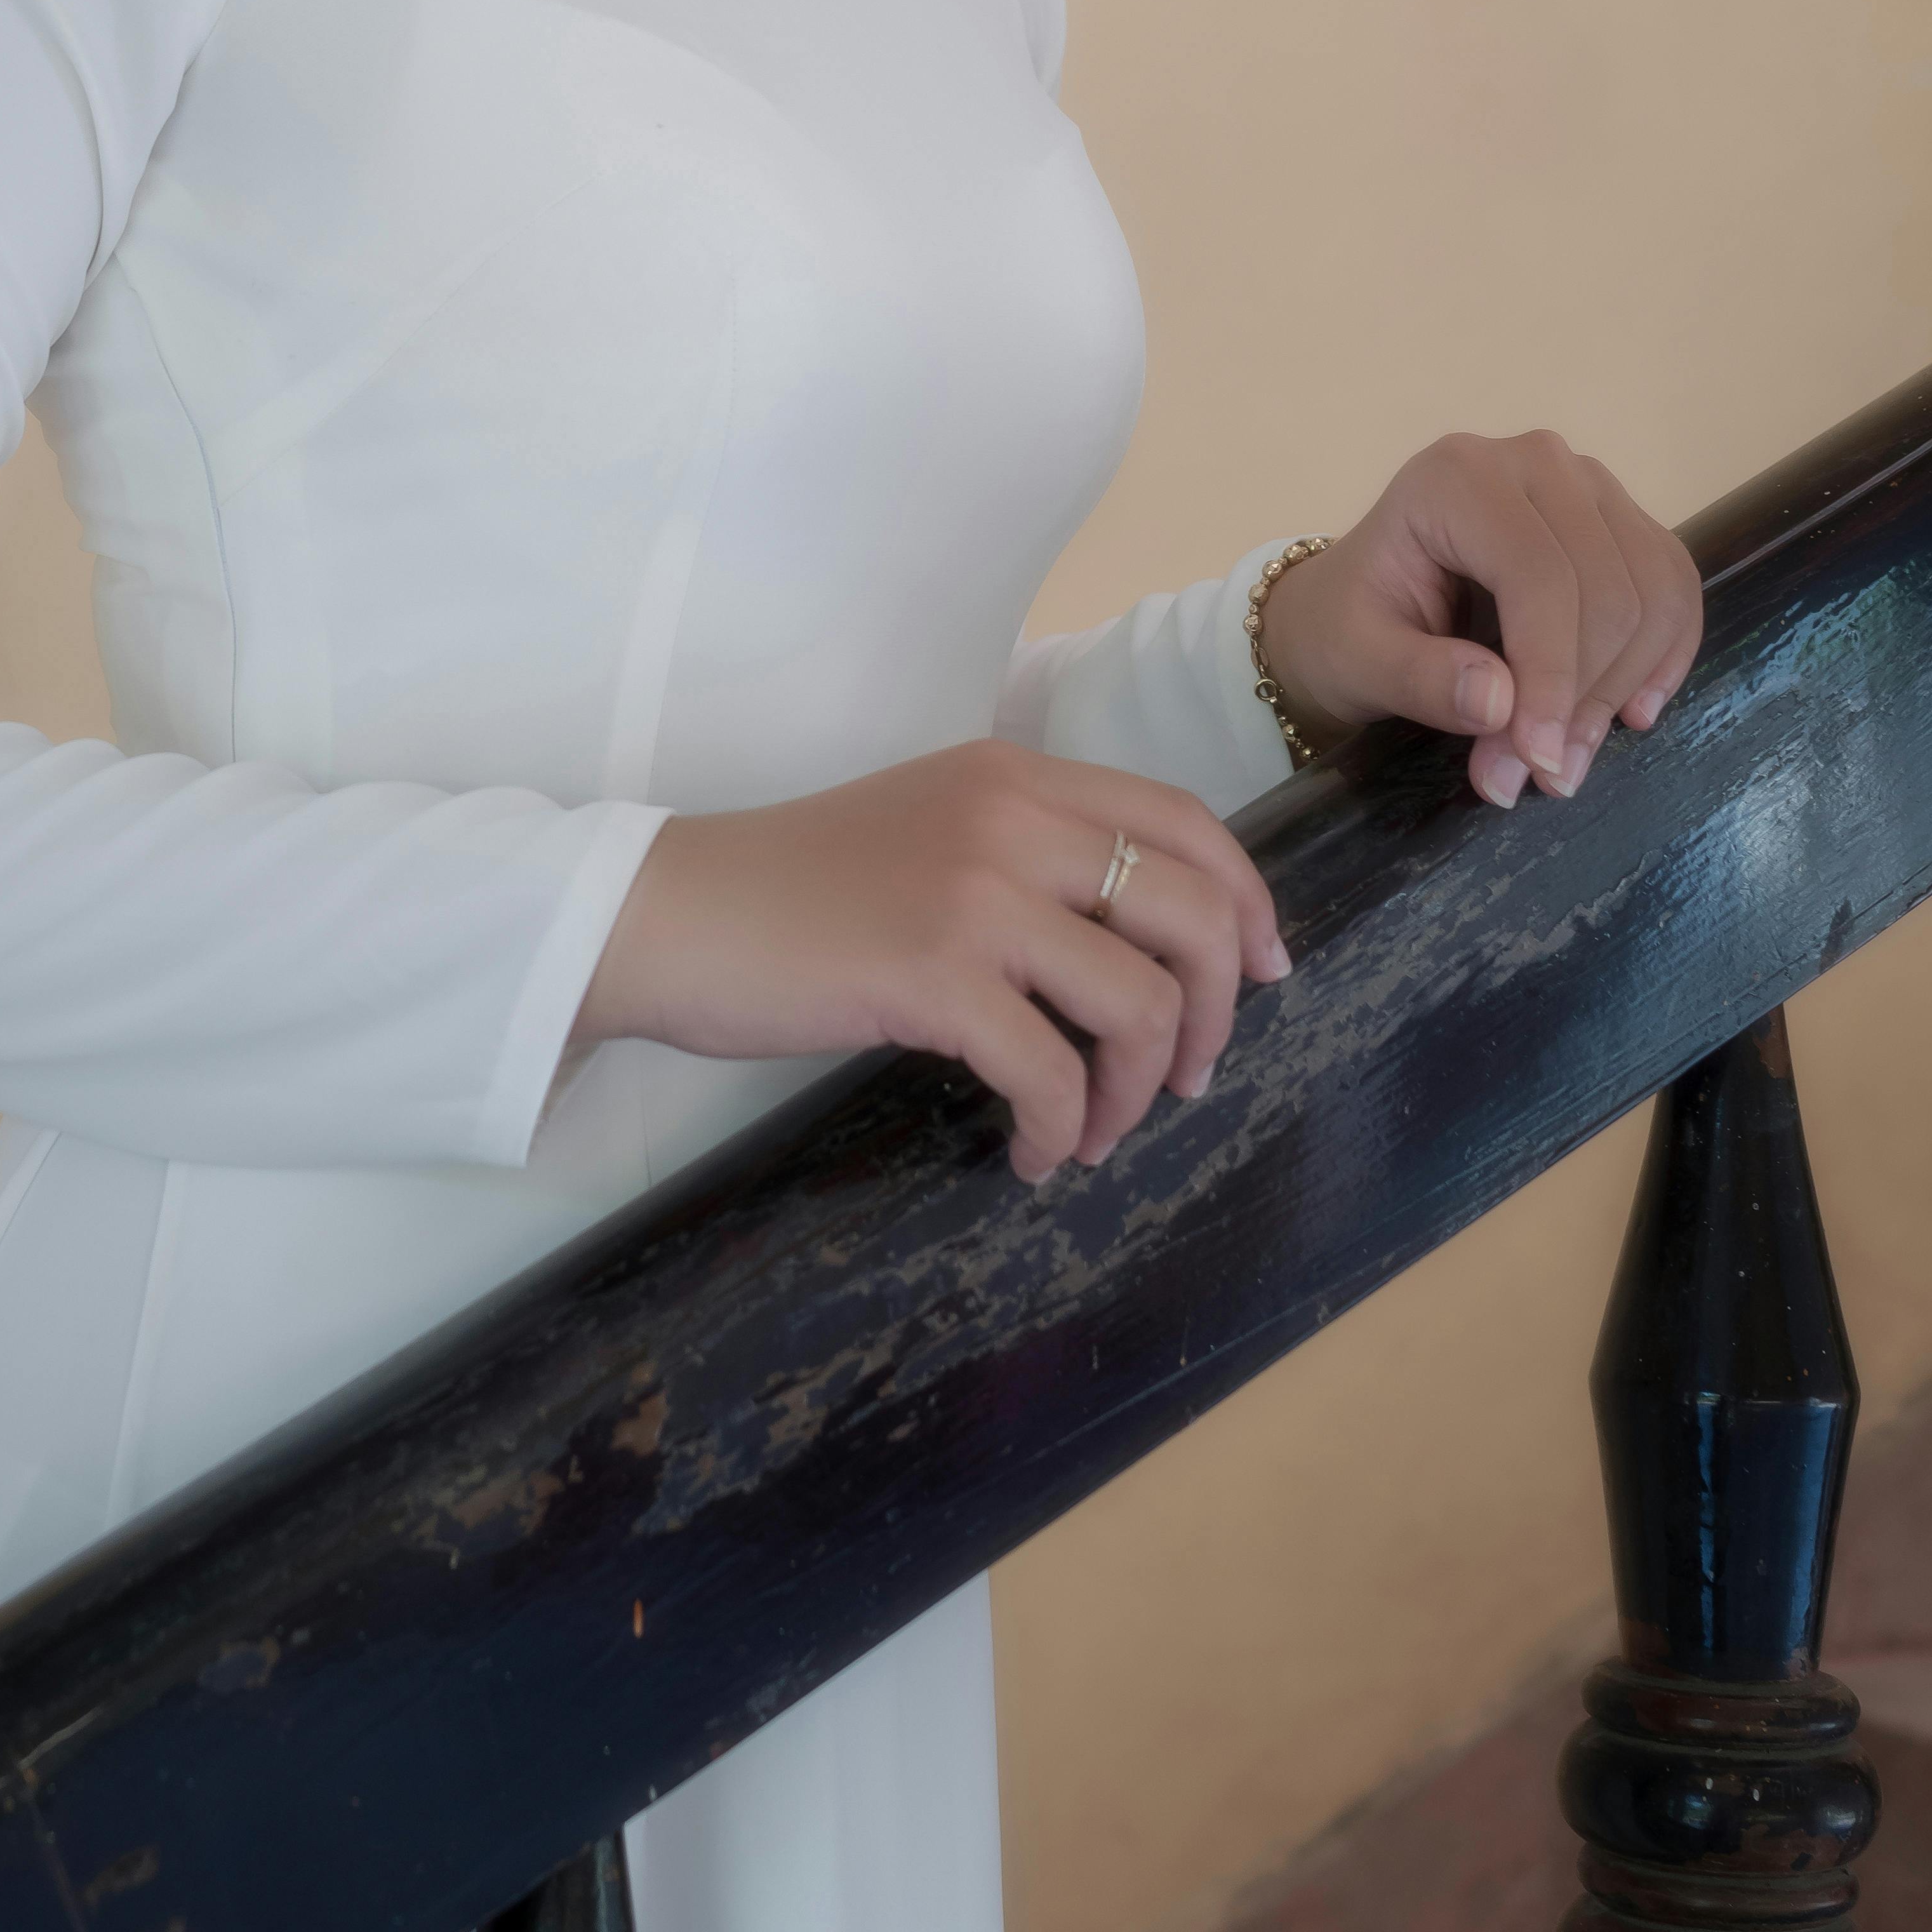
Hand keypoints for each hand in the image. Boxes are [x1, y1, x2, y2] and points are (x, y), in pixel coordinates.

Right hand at [567, 740, 1288, 1185]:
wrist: (669, 914)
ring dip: (1140, 1091)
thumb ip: (1024, 854)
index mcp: (1016, 775)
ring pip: (1140, 1002)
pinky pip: (1051, 1073)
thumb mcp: (927, 829)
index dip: (1247, 903)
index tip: (1263, 974)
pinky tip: (1035, 1156)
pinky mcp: (930, 975)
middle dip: (1216, 1014)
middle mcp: (1011, 818)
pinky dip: (1063, 1131)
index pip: (1186, 823)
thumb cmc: (791, 889)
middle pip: (1191, 913)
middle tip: (1191, 1079)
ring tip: (1100, 1132)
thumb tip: (1131, 942)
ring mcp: (973, 894)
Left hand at [1252, 434, 1703, 810]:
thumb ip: (1419, 678)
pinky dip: (1663, 655)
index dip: (1551, 676)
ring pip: (1651, 590)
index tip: (1540, 761)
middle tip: (1543, 776)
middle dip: (1582, 696)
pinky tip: (1631, 712)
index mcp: (1457, 480)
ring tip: (1569, 759)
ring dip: (1623, 687)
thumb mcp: (1357, 659)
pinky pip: (1672, 585)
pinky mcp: (1618, 518)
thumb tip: (1499, 702)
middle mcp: (1533, 462)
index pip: (1540, 577)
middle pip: (1606, 587)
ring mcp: (1585, 484)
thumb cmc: (1350, 625)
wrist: (1359, 603)